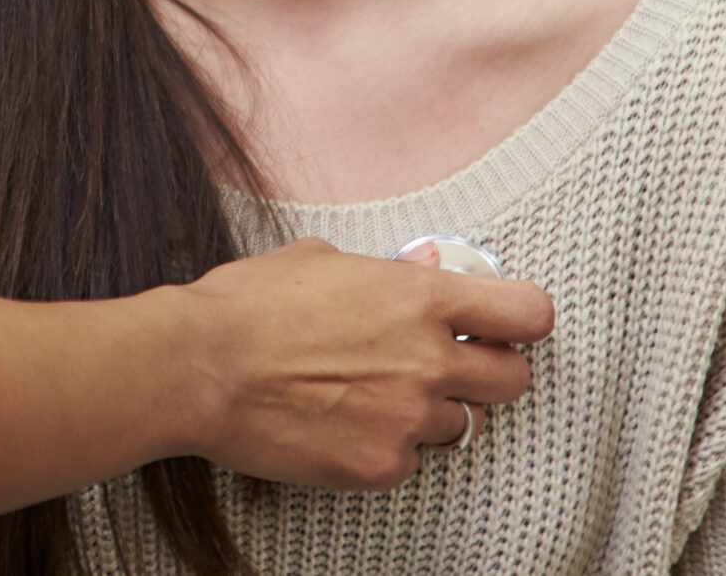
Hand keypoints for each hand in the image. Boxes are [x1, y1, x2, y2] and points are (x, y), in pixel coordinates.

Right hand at [176, 238, 552, 489]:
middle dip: (489, 373)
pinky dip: (386, 444)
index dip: (522, 319)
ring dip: (428, 411)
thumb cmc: (249, 306)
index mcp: (420, 299)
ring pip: (457, 425)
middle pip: (513, 380)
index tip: (507, 324)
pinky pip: (409, 459)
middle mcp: (427, 361)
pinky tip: (342, 422)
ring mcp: (407, 419)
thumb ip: (387, 271)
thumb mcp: (319, 260)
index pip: (526, 313)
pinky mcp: (379, 465)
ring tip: (372, 394)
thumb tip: (424, 268)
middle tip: (450, 367)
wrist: (199, 368)